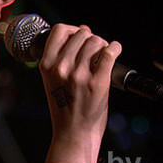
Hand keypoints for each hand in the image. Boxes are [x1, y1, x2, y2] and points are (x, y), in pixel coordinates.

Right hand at [38, 24, 121, 144]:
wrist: (73, 133)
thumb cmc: (64, 108)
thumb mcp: (52, 80)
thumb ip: (62, 57)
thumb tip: (82, 31)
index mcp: (46, 65)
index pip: (59, 30)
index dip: (72, 29)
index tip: (79, 36)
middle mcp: (61, 67)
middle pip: (81, 34)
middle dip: (90, 37)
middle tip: (95, 49)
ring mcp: (79, 75)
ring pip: (96, 41)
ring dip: (103, 44)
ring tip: (104, 54)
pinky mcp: (98, 82)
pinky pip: (109, 53)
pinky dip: (115, 48)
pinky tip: (116, 50)